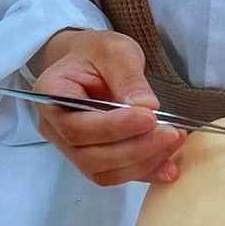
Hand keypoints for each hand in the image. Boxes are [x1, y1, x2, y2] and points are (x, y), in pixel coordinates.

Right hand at [31, 29, 186, 183]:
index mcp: (50, 96)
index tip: (149, 118)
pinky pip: (116, 175)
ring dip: (142, 162)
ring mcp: (72, 147)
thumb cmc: (96, 53)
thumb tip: (146, 106)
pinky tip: (169, 167)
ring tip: (173, 141)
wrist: (93, 62)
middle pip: (89, 156)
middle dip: (134, 149)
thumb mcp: (115, 50)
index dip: (114, 128)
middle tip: (170, 133)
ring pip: (103, 172)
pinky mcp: (94, 157)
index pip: (76, 126)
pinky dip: (144, 172)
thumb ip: (128, 76)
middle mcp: (55, 128)